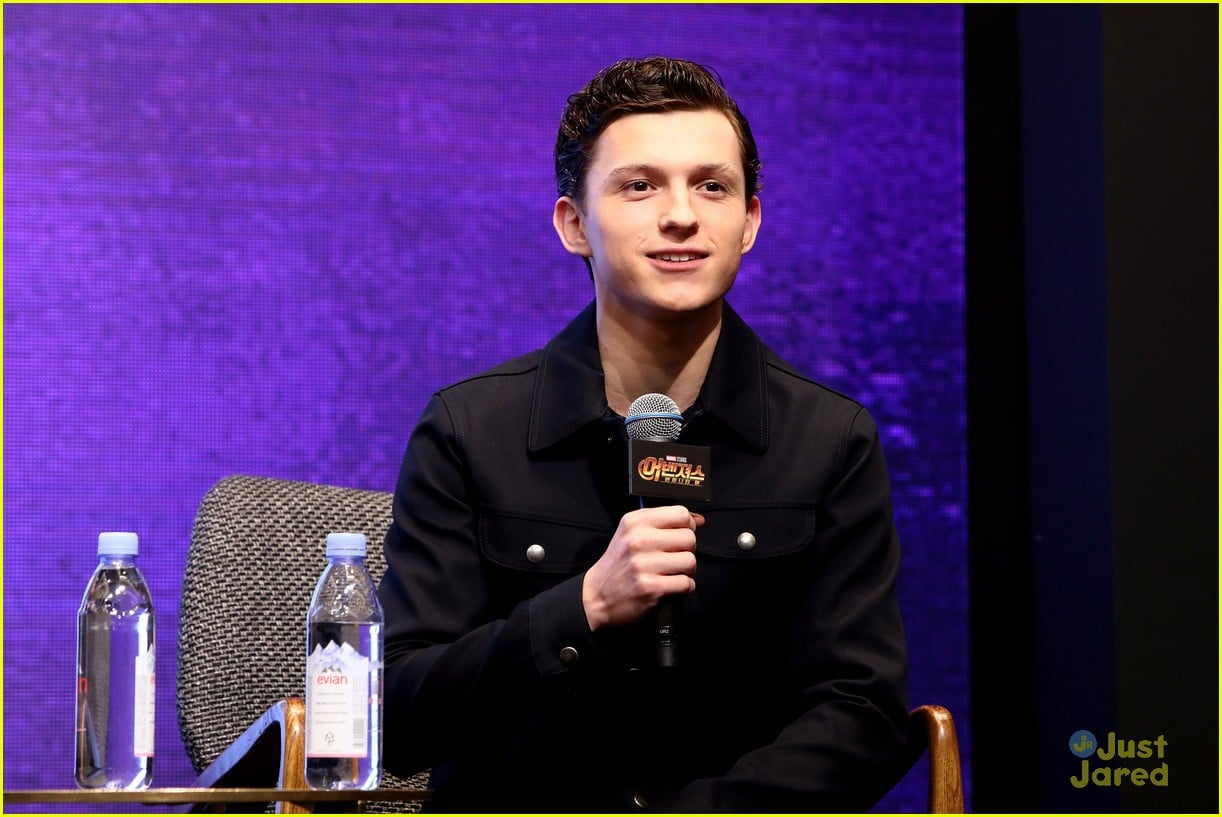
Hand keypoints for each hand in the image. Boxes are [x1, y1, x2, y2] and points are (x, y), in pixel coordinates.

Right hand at [581, 506, 703, 630]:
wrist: (595, 597)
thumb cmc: (618, 564)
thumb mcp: (631, 534)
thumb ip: (664, 523)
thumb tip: (698, 519)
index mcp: (634, 522)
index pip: (680, 514)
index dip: (687, 525)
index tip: (681, 535)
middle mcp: (638, 540)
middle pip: (689, 538)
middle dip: (688, 550)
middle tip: (675, 557)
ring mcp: (643, 564)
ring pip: (690, 561)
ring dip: (687, 571)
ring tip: (673, 572)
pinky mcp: (650, 587)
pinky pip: (686, 583)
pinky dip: (685, 587)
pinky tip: (672, 586)